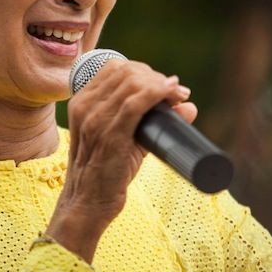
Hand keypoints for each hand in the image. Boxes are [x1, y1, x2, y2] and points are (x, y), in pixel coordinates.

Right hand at [45, 59, 195, 262]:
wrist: (86, 203)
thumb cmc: (105, 172)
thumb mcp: (119, 138)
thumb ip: (150, 120)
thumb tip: (189, 106)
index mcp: (82, 102)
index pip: (114, 67)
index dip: (143, 70)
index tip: (162, 84)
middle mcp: (85, 106)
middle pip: (126, 71)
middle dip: (155, 76)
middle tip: (175, 91)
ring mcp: (95, 120)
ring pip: (133, 83)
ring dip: (161, 84)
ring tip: (178, 95)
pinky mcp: (110, 135)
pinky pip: (136, 103)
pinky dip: (158, 93)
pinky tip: (172, 94)